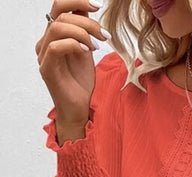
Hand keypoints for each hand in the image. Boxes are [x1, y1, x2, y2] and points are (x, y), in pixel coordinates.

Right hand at [35, 0, 109, 123]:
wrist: (79, 108)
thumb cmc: (81, 82)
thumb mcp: (86, 50)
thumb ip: (84, 30)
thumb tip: (87, 8)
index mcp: (55, 36)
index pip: (60, 6)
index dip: (77, 0)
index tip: (98, 5)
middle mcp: (46, 42)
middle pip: (60, 14)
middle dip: (87, 21)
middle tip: (104, 35)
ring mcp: (44, 55)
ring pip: (58, 27)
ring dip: (82, 32)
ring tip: (97, 46)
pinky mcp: (47, 68)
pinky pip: (56, 46)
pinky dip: (73, 44)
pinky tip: (86, 51)